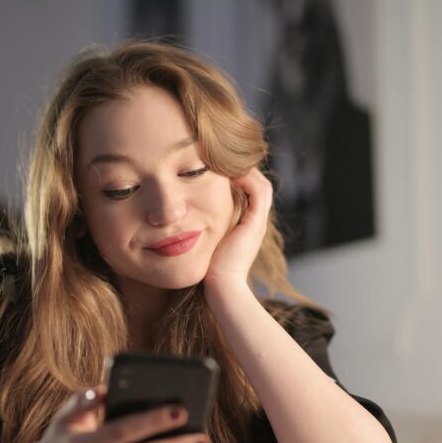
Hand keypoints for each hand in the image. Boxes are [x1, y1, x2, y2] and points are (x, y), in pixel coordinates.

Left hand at [205, 167, 273, 289]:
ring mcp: (257, 223)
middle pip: (257, 185)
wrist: (221, 287)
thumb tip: (181, 217)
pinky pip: (258, 192)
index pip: (247, 192)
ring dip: (245, 169)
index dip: (236, 176)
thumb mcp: (204, 242)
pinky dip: (247, 178)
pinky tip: (229, 171)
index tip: (215, 165)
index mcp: (245, 226)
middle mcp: (255, 222)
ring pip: (260, 185)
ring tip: (227, 158)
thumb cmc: (207, 269)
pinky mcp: (255, 224)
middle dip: (242, 169)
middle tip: (223, 156)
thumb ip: (200, 229)